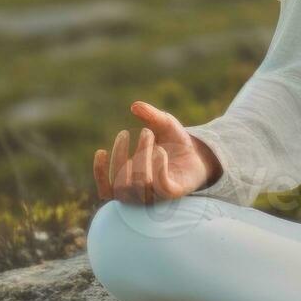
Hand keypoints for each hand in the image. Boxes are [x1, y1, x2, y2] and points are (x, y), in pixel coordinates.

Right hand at [91, 101, 216, 204]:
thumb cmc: (175, 143)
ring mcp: (156, 195)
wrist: (200, 156)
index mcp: (129, 182)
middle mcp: (139, 193)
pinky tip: (160, 150)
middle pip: (122, 182)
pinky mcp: (173, 193)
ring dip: (141, 155)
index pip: (106, 190)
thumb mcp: (163, 125)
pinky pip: (161, 185)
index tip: (101, 150)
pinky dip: (158, 167)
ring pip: (140, 182)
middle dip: (122, 154)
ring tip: (149, 133)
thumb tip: (135, 105)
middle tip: (137, 131)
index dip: (100, 173)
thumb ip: (150, 115)